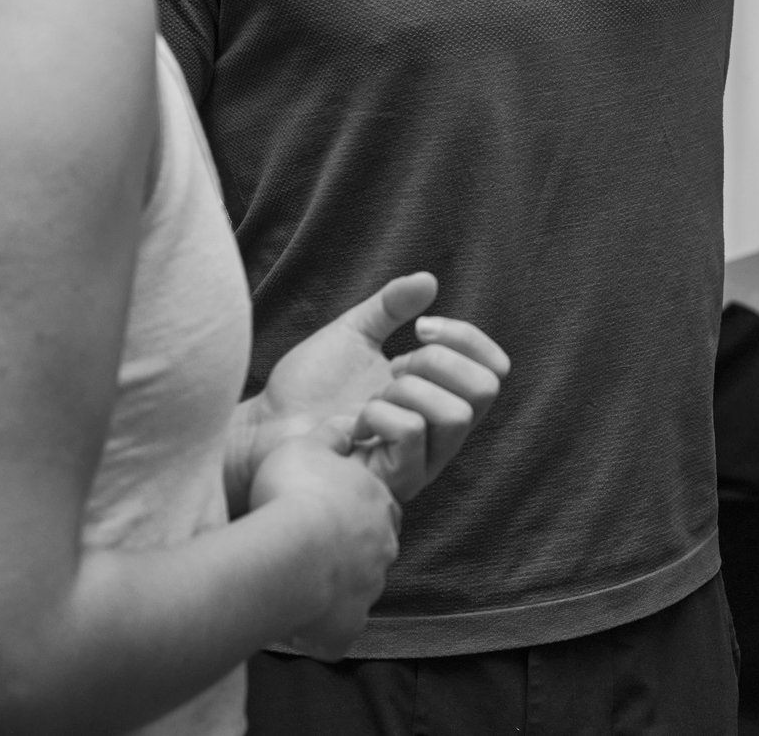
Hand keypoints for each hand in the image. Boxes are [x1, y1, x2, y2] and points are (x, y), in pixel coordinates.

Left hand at [233, 271, 510, 505]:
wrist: (265, 425)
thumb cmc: (308, 387)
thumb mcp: (353, 333)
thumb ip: (391, 306)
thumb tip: (428, 280)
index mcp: (441, 396)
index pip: (493, 368)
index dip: (467, 338)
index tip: (419, 326)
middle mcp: (441, 431)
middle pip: (486, 389)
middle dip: (439, 362)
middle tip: (395, 366)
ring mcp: (422, 459)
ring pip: (457, 414)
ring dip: (411, 391)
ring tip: (375, 396)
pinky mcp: (394, 478)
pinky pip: (412, 432)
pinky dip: (380, 414)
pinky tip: (353, 424)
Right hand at [248, 431, 399, 659]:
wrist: (290, 547)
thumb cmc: (294, 494)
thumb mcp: (306, 446)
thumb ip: (330, 438)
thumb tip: (348, 429)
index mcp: (378, 504)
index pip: (375, 510)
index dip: (347, 516)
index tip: (319, 519)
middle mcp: (383, 547)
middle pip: (369, 554)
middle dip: (342, 556)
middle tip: (303, 556)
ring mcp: (369, 589)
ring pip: (354, 595)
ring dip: (328, 593)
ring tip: (289, 588)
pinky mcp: (348, 626)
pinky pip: (336, 636)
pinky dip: (318, 633)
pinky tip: (292, 624)